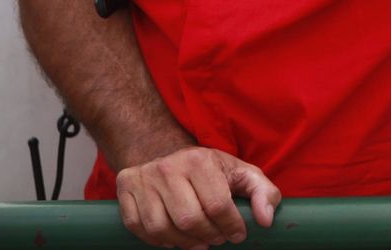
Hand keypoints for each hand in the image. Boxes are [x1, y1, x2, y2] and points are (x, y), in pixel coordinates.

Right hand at [116, 147, 280, 249]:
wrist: (164, 151)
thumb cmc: (209, 168)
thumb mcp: (241, 172)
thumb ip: (262, 192)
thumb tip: (266, 220)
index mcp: (199, 160)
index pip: (217, 205)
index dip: (231, 226)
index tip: (238, 234)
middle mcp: (167, 168)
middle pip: (188, 220)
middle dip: (209, 236)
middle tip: (218, 238)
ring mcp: (143, 181)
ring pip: (161, 228)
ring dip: (184, 243)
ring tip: (200, 241)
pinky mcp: (124, 192)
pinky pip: (139, 229)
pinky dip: (159, 240)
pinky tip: (176, 237)